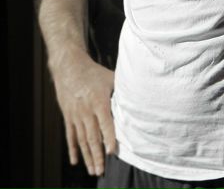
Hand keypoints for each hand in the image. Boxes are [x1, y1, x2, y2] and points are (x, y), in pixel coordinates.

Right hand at [52, 49, 115, 176]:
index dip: (109, 138)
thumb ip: (122, 90)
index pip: (105, 124)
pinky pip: (70, 136)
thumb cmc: (94, 72)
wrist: (69, 67)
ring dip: (88, 156)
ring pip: (82, 140)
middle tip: (101, 171)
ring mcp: (76, 115)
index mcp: (98, 102)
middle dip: (98, 155)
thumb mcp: (110, 78)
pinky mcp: (68, 116)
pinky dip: (72, 149)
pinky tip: (75, 161)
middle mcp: (86, 111)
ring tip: (93, 170)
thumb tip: (139, 97)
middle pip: (92, 137)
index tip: (112, 152)